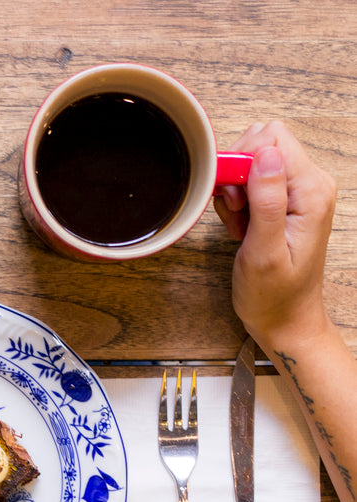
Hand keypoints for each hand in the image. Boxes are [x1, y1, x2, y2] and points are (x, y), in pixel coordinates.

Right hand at [214, 121, 336, 351]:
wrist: (284, 318)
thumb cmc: (274, 295)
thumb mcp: (265, 251)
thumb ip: (267, 201)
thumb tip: (264, 154)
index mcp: (311, 192)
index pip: (271, 140)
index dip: (241, 164)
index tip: (232, 198)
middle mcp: (310, 185)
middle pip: (261, 146)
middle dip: (236, 176)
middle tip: (236, 214)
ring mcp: (298, 192)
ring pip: (252, 164)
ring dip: (234, 192)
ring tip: (240, 225)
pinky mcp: (284, 202)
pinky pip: (251, 183)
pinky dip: (237, 203)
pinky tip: (242, 227)